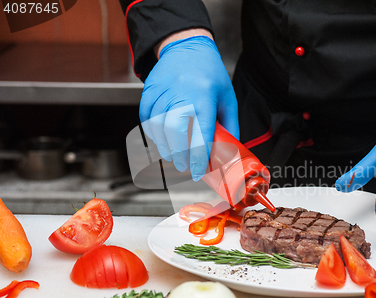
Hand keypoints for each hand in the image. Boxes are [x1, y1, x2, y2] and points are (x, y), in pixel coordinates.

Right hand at [140, 35, 238, 180]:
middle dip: (178, 155)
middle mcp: (181, 95)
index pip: (199, 134)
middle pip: (174, 133)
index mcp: (204, 98)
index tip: (196, 172)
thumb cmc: (210, 73)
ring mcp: (162, 92)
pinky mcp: (149, 91)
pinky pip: (146, 118)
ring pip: (157, 128)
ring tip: (174, 155)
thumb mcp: (227, 98)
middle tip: (184, 166)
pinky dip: (153, 133)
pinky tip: (163, 139)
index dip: (197, 158)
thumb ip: (229, 126)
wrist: (186, 46)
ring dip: (165, 147)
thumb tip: (229, 151)